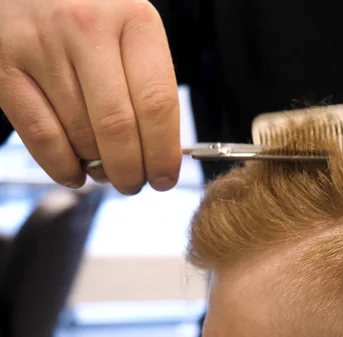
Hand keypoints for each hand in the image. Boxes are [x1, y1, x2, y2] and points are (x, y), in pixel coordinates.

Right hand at [0, 0, 181, 193]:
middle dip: (130, 170)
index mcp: (134, 20)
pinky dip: (60, 166)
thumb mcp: (133, 31)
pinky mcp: (4, 63)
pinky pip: (39, 134)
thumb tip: (159, 151)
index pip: (157, 103)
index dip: (163, 152)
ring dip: (98, 169)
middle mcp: (88, 29)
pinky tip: (75, 173)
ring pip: (79, 133)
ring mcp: (42, 45)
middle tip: (135, 183)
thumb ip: (148, 82)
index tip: (165, 176)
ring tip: (107, 174)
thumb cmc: (95, 13)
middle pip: (117, 125)